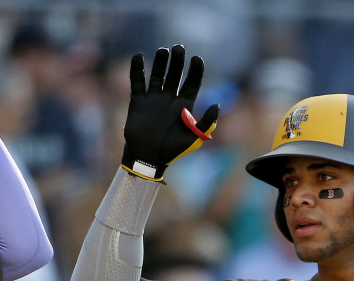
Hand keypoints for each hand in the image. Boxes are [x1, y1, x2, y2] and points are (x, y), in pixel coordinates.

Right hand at [121, 45, 219, 180]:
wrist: (148, 158)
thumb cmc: (172, 150)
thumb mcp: (194, 138)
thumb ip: (206, 122)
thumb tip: (217, 104)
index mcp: (185, 106)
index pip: (192, 82)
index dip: (195, 70)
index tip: (196, 58)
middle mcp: (170, 99)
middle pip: (175, 74)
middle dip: (177, 61)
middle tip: (178, 48)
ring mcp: (154, 99)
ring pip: (157, 75)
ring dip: (160, 62)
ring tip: (163, 51)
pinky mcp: (139, 101)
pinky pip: (137, 82)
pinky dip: (136, 70)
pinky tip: (138, 57)